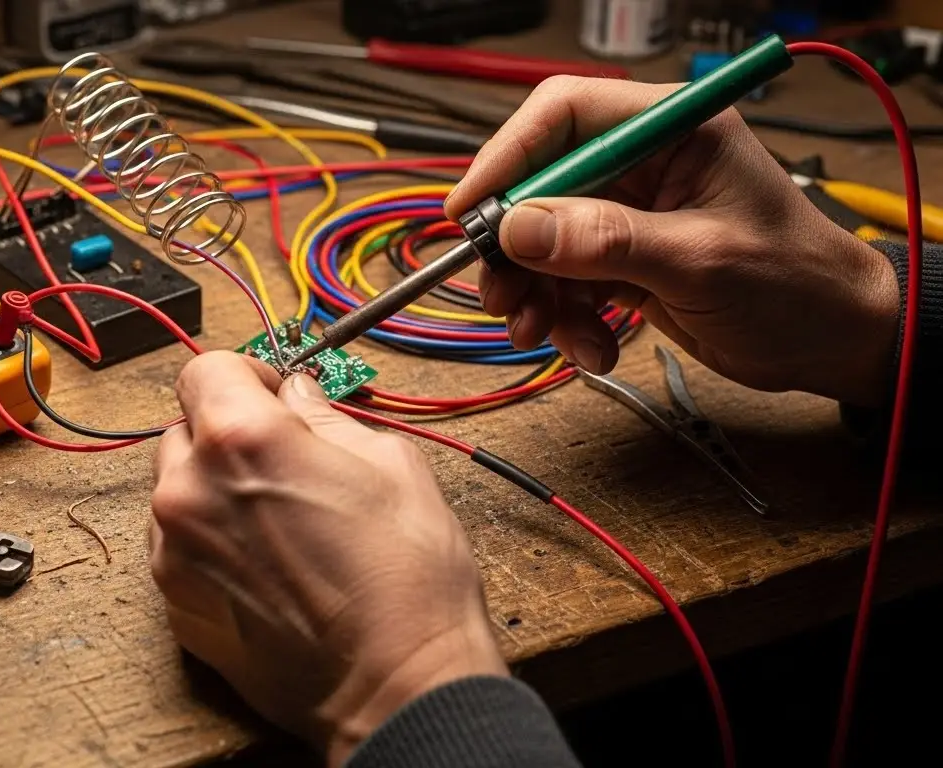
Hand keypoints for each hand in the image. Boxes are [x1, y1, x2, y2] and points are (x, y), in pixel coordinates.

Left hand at [150, 351, 505, 766]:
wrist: (396, 685)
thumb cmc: (406, 580)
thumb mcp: (391, 463)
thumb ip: (328, 418)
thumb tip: (301, 398)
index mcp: (239, 439)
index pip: (205, 368)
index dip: (245, 376)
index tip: (274, 396)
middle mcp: (188, 490)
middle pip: (185, 428)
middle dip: (229, 434)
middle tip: (284, 463)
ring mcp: (174, 551)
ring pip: (178, 489)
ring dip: (214, 488)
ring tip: (278, 522)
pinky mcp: (175, 603)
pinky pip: (180, 545)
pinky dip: (211, 541)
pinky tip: (267, 565)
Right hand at [445, 76, 899, 407]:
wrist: (833, 342)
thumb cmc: (795, 286)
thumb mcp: (700, 261)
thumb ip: (607, 241)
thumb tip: (519, 229)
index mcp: (670, 130)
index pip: (564, 115)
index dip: (508, 157)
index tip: (470, 210)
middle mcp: (641, 164)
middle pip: (539, 185)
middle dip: (514, 246)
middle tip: (502, 295)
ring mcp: (628, 213)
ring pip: (542, 241)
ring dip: (535, 293)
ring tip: (546, 333)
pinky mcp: (621, 260)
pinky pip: (564, 281)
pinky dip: (564, 318)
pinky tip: (591, 347)